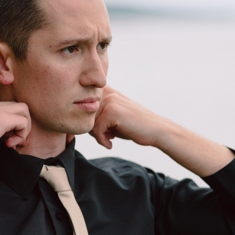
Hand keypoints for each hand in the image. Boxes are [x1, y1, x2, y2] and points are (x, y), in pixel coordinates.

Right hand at [0, 101, 32, 188]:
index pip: (7, 109)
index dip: (12, 124)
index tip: (7, 139)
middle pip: (19, 107)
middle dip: (21, 125)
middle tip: (14, 140)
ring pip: (24, 111)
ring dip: (23, 129)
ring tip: (12, 143)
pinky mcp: (2, 119)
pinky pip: (24, 122)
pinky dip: (22, 135)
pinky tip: (10, 144)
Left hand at [89, 86, 234, 175]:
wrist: (157, 131)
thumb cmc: (134, 126)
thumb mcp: (114, 117)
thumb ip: (97, 115)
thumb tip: (77, 122)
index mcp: (107, 90)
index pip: (83, 106)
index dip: (88, 122)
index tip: (99, 133)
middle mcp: (107, 91)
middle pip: (84, 114)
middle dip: (92, 129)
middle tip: (105, 137)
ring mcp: (110, 100)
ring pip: (88, 122)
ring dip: (96, 135)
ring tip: (109, 140)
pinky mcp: (112, 111)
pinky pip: (95, 129)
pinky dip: (101, 140)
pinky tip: (111, 144)